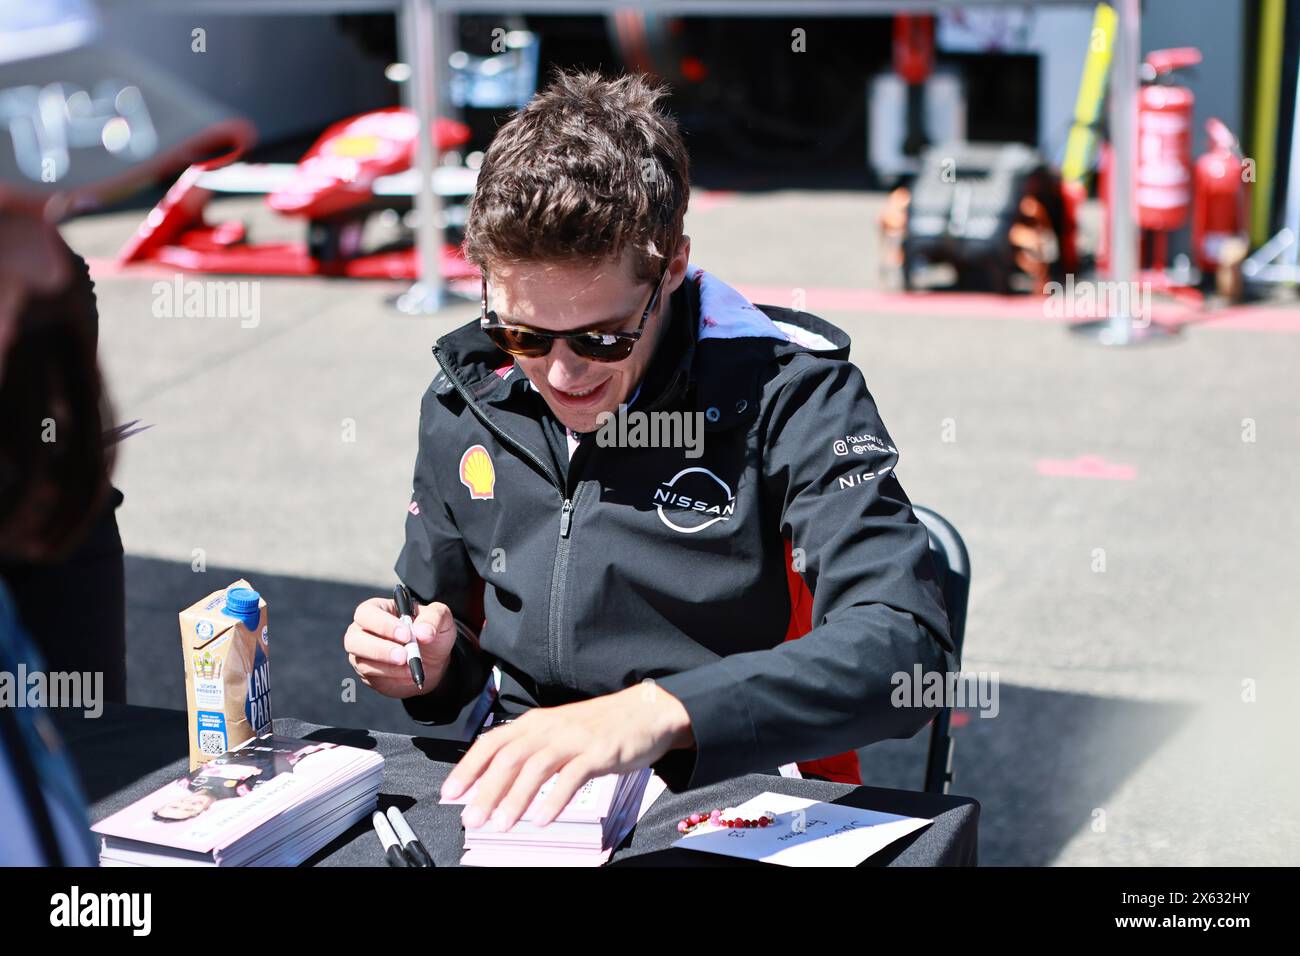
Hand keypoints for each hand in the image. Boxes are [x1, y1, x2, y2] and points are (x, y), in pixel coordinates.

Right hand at [343, 596, 457, 698]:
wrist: (433, 661)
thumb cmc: (431, 632)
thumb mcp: (441, 619)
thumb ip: (434, 619)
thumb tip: (423, 632)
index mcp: (378, 609)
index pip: (367, 613)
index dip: (383, 624)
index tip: (406, 635)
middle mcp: (363, 630)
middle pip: (353, 639)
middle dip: (379, 649)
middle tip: (404, 656)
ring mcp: (362, 653)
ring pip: (361, 661)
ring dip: (387, 666)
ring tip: (411, 667)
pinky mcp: (367, 672)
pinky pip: (372, 677)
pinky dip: (391, 677)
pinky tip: (408, 674)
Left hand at [441, 681, 694, 830]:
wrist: (646, 712)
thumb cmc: (598, 727)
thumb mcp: (558, 733)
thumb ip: (529, 752)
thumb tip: (493, 782)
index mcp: (535, 723)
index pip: (492, 742)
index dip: (468, 768)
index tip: (449, 794)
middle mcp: (549, 728)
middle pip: (508, 758)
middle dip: (485, 791)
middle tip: (470, 820)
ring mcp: (574, 739)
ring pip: (535, 767)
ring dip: (515, 798)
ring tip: (501, 825)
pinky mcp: (599, 752)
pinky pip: (572, 777)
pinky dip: (554, 799)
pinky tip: (541, 819)